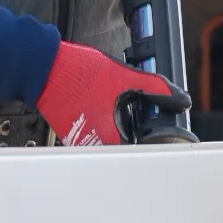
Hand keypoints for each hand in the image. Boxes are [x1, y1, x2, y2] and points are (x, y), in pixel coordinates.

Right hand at [37, 39, 190, 147]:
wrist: (43, 67)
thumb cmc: (76, 71)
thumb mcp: (123, 74)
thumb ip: (155, 87)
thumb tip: (179, 99)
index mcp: (110, 135)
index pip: (141, 155)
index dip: (155, 145)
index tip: (162, 136)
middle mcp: (95, 145)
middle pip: (126, 152)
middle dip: (139, 138)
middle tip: (145, 121)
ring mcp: (81, 141)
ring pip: (110, 146)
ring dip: (122, 134)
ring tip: (126, 115)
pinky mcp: (72, 134)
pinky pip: (95, 139)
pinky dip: (105, 129)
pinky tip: (107, 112)